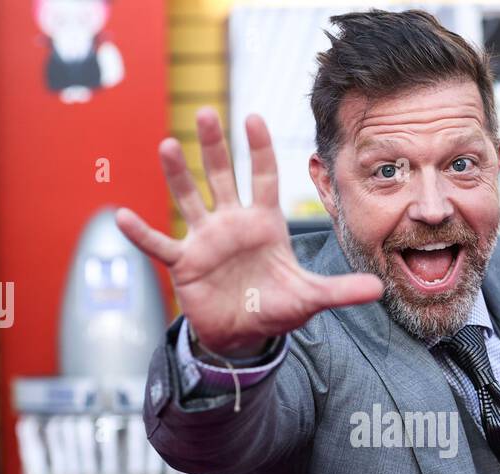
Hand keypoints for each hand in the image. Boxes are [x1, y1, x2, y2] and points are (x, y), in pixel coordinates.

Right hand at [115, 109, 383, 355]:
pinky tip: (121, 217)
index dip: (258, 149)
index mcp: (263, 223)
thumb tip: (377, 292)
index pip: (262, 177)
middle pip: (222, 176)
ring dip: (178, 174)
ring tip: (167, 145)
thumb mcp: (310, 299)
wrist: (244, 334)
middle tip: (209, 112)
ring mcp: (205, 239)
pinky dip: (142, 233)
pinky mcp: (184, 263)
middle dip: (215, 147)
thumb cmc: (276, 307)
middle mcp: (232, 223)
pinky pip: (160, 245)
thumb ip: (339, 291)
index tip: (254, 118)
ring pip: (189, 199)